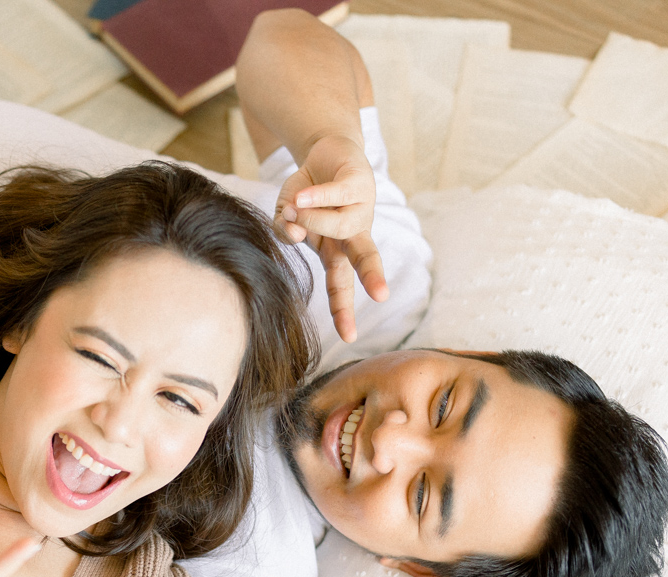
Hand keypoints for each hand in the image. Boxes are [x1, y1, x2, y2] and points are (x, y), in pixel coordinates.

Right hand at [273, 133, 388, 342]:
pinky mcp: (358, 181)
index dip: (343, 310)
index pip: (340, 284)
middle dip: (371, 276)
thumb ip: (285, 228)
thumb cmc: (306, 190)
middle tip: (381, 296)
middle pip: (363, 257)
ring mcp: (360, 206)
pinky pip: (337, 194)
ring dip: (312, 220)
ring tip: (293, 207)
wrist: (323, 149)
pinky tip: (299, 197)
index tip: (349, 336)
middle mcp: (353, 232)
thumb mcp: (286, 214)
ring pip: (339, 226)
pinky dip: (315, 197)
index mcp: (336, 248)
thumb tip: (293, 230)